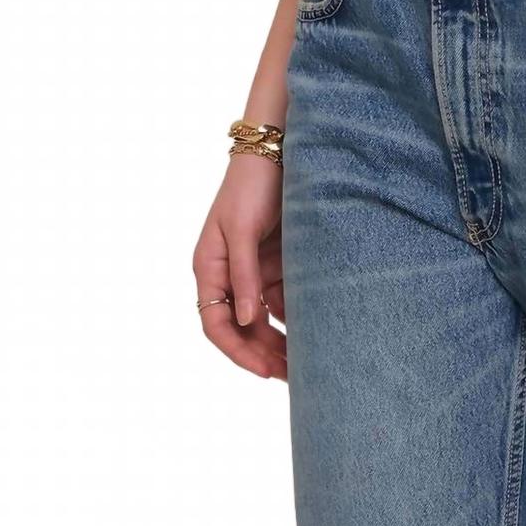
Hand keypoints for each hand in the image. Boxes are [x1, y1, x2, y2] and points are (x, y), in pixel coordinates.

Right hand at [192, 153, 287, 379]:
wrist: (279, 148)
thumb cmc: (252, 184)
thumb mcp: (243, 229)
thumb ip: (243, 275)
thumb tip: (247, 321)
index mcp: (209, 266)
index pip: (216, 323)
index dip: (238, 350)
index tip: (265, 370)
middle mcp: (229, 273)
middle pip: (243, 326)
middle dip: (264, 352)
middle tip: (293, 376)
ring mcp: (254, 268)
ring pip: (265, 317)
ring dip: (281, 339)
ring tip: (308, 363)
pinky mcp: (277, 261)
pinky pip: (284, 297)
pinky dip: (296, 316)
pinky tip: (316, 331)